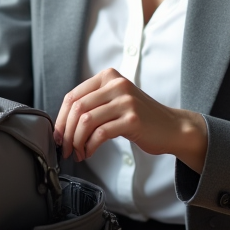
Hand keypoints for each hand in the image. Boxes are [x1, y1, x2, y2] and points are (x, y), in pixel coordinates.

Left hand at [54, 68, 208, 172]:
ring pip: (86, 122)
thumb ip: (93, 103)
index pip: (73, 96)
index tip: (58, 136)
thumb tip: (61, 124)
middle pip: (77, 109)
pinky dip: (90, 146)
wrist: (171, 127)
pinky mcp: (132, 120)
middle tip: (65, 149)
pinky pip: (100, 134)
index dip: (60, 119)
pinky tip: (89, 153)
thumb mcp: (115, 101)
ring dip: (76, 142)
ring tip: (77, 153)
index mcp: (108, 76)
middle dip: (66, 132)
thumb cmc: (140, 117)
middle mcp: (117, 85)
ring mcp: (126, 101)